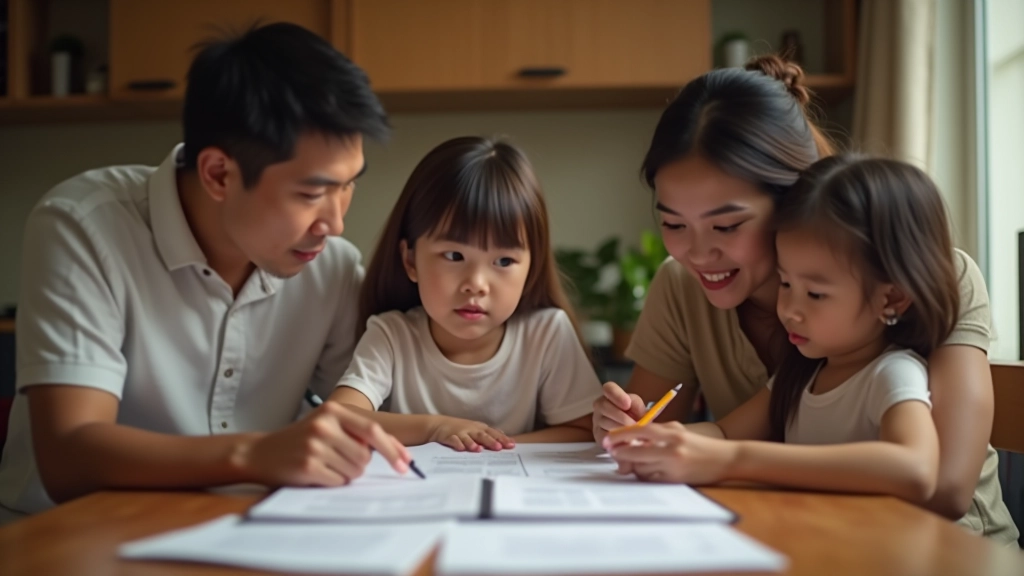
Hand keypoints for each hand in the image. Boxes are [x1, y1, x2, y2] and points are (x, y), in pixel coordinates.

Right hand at [235, 401, 410, 486]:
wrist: (260, 452)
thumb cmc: (301, 439)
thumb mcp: (328, 425)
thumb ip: (357, 432)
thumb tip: (398, 452)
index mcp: (333, 411)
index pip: (373, 430)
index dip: (392, 448)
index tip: (406, 464)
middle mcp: (324, 425)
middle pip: (365, 455)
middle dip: (359, 465)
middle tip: (339, 461)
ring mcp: (315, 445)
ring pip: (354, 471)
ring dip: (345, 474)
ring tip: (325, 465)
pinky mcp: (308, 466)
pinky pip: (338, 482)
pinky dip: (332, 482)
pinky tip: (316, 473)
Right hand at [429, 416, 514, 451]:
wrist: (439, 424)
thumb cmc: (461, 429)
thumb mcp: (476, 429)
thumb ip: (489, 434)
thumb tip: (504, 436)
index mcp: (479, 428)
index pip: (493, 433)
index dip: (502, 439)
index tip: (512, 445)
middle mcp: (471, 429)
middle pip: (482, 435)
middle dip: (491, 441)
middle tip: (499, 448)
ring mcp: (460, 433)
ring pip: (468, 437)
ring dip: (473, 443)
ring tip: (479, 450)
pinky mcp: (449, 437)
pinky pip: (453, 440)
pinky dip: (457, 443)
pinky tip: (461, 449)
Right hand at [592, 382, 646, 442]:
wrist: (630, 430)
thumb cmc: (633, 415)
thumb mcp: (637, 407)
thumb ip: (637, 406)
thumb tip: (637, 412)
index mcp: (610, 394)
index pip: (608, 388)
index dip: (617, 395)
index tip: (627, 404)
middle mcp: (600, 405)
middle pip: (604, 406)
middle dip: (622, 417)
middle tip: (635, 424)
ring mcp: (597, 420)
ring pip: (605, 422)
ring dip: (620, 428)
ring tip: (633, 433)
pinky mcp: (598, 435)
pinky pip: (604, 436)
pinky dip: (617, 438)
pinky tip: (627, 439)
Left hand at [604, 421, 738, 483]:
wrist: (727, 459)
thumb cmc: (700, 444)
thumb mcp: (679, 431)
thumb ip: (656, 432)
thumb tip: (631, 439)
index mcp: (672, 432)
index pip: (640, 431)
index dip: (621, 435)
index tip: (608, 439)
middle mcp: (672, 448)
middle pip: (636, 452)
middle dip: (621, 454)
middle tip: (613, 453)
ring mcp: (674, 466)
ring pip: (641, 467)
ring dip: (634, 466)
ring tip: (635, 463)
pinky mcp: (676, 480)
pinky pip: (651, 479)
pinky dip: (645, 476)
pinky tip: (648, 471)